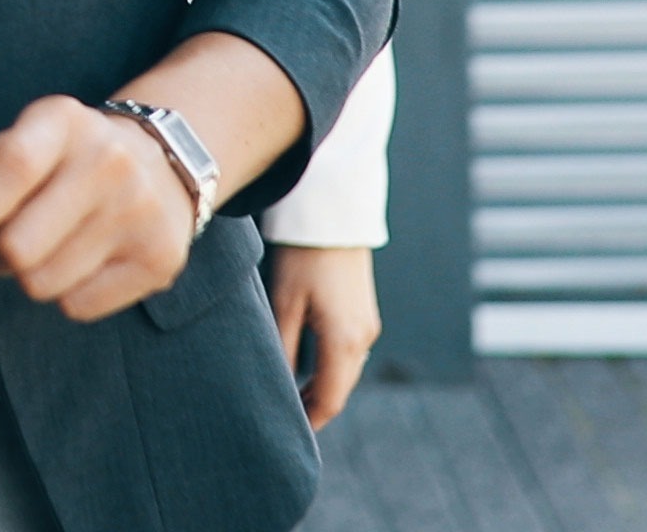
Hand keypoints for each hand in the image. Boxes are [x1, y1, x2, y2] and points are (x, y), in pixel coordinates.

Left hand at [0, 97, 198, 322]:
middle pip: (16, 246)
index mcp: (64, 122)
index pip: (6, 173)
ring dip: (23, 277)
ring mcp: (138, 212)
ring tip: (35, 250)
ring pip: (42, 283)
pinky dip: (63, 294)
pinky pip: (77, 306)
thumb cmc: (75, 158)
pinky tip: (75, 262)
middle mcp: (108, 162)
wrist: (161, 165)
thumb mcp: (24, 143)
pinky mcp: (158, 259)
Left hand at [268, 244, 380, 428]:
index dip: (311, 420)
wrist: (333, 215)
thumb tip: (278, 386)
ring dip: (323, 386)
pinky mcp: (364, 313)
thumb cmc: (302, 257)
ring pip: (346, 371)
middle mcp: (363, 338)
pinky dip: (331, 367)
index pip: (330, 398)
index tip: (289, 431)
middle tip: (286, 418)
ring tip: (292, 396)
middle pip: (341, 389)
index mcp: (344, 341)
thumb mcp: (283, 303)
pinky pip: (349, 353)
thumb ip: (283, 349)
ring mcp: (368, 325)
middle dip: (315, 406)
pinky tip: (308, 366)